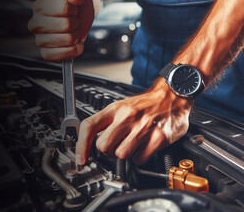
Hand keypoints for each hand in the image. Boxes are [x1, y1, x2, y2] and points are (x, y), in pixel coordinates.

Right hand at [27, 0, 99, 61]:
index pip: (63, 8)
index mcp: (40, 5)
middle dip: (76, 23)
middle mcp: (35, 23)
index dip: (74, 9)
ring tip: (73, 31)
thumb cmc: (79, 0)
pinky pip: (58, 57)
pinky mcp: (46, 53)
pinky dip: (72, 51)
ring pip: (65, 41)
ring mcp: (39, 39)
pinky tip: (75, 45)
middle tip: (74, 20)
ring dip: (76, 36)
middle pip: (65, 25)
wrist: (82, 12)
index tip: (73, 7)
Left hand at [75, 79, 191, 164]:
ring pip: (121, 155)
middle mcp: (128, 117)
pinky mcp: (159, 138)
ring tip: (132, 144)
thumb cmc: (146, 103)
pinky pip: (139, 159)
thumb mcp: (122, 106)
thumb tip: (91, 140)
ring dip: (125, 154)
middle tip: (115, 146)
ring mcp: (143, 127)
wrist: (173, 95)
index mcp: (115, 109)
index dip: (82, 145)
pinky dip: (140, 157)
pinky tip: (143, 147)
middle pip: (103, 146)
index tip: (81, 158)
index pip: (90, 126)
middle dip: (108, 151)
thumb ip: (107, 122)